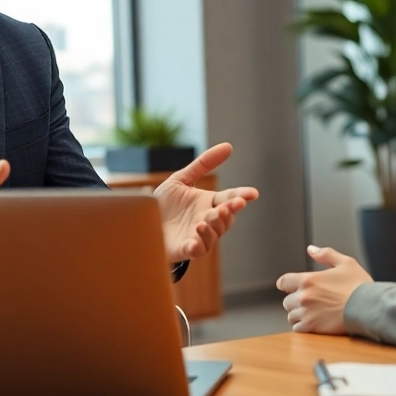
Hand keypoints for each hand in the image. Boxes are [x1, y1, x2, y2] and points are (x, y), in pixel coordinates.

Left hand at [156, 142, 258, 263]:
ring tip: (204, 220)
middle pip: (226, 217)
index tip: (253, 193)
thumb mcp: (182, 179)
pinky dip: (199, 244)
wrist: (142, 223)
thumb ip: (203, 164)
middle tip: (226, 207)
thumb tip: (228, 146)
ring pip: (215, 234)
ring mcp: (198, 236)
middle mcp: (207, 220)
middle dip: (229, 212)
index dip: (241, 196)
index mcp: (209, 203)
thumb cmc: (164, 204)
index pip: (230, 198)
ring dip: (213, 227)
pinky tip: (195, 237)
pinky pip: (198, 249)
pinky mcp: (185, 248)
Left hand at [275, 245, 372, 333]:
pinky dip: (303, 326)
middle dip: (295, 301)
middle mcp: (303, 296)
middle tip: (309, 302)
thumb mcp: (345, 263)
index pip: (284, 282)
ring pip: (291, 316)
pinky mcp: (312, 327)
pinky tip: (314, 323)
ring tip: (312, 313)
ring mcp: (306, 313)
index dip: (286, 284)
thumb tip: (311, 249)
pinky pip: (297, 328)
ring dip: (299, 314)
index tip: (290, 287)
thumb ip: (326, 254)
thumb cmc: (359, 285)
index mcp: (308, 280)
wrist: (369, 307)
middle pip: (287, 301)